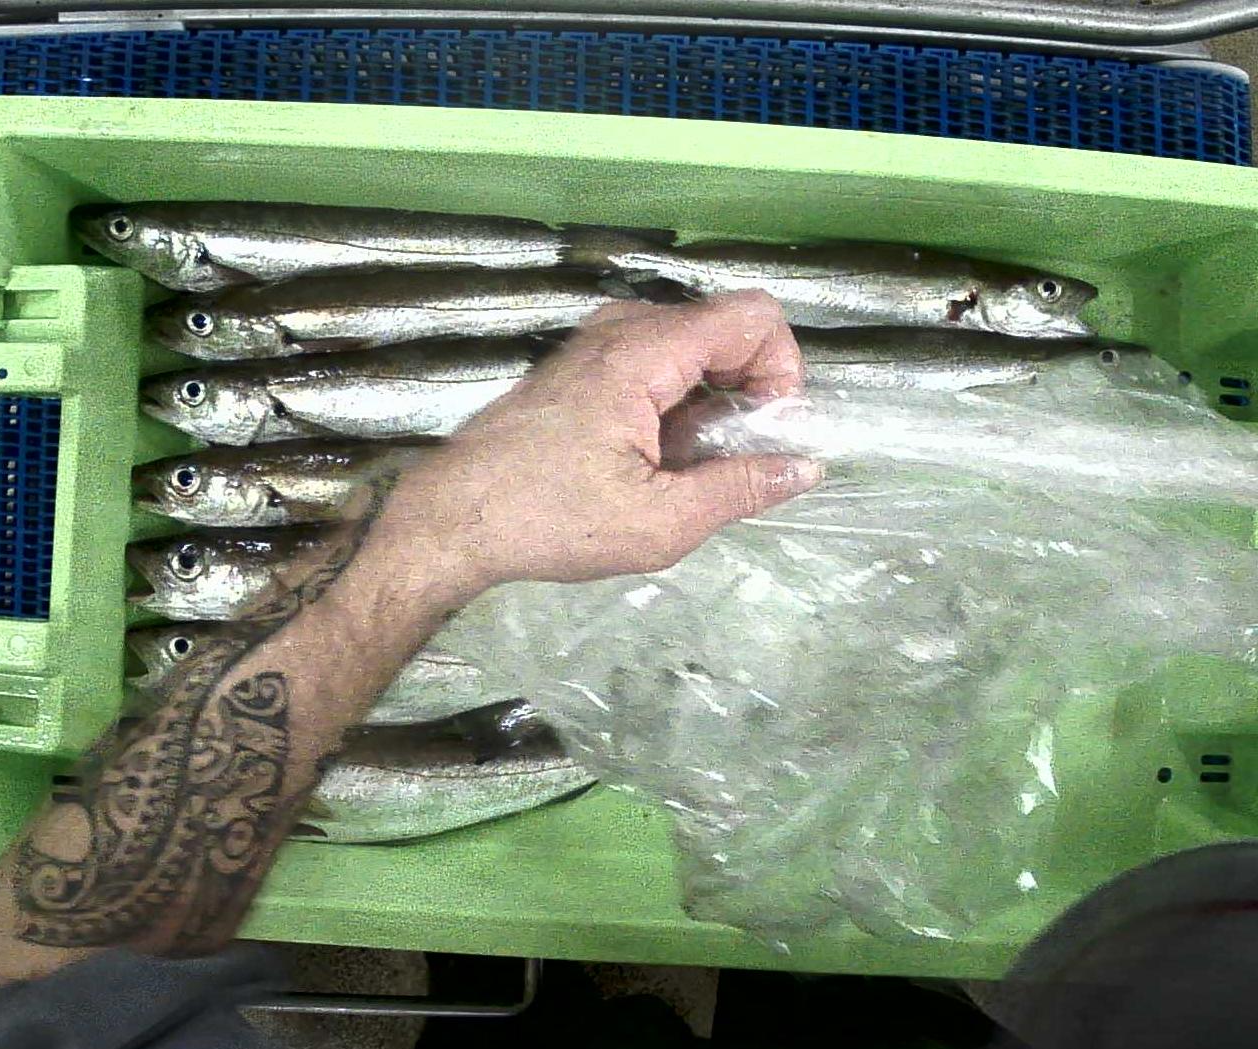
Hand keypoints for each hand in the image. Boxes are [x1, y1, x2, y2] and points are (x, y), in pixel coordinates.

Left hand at [385, 292, 821, 594]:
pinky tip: (649, 459)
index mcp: (643, 353)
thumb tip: (804, 467)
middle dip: (748, 389)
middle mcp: (621, 328)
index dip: (782, 369)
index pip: (753, 316)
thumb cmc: (549, 521)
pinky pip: (655, 361)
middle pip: (725, 328)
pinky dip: (673, 402)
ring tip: (683, 465)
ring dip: (710, 400)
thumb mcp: (659, 523)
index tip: (766, 430)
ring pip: (692, 346)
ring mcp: (596, 341)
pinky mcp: (580, 364)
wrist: (453, 518)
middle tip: (727, 458)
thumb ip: (738, 489)